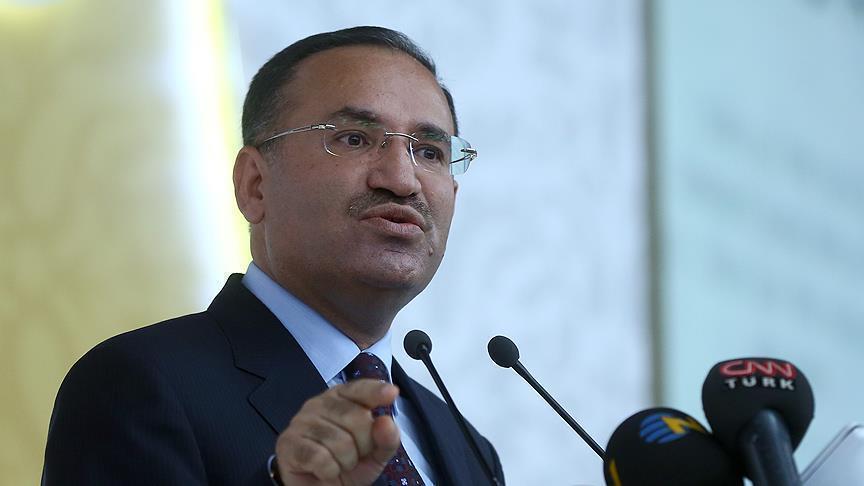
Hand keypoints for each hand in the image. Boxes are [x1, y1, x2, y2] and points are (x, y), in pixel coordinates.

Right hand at [274, 379, 400, 485]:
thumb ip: (387, 438)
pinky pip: (320, 457)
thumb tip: (386, 422)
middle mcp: (319, 404)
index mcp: (341, 398)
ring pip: (340, 442)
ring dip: (345, 463)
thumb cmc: (345, 465)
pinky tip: (323, 470)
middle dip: (363, 446)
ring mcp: (301, 422)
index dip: (375, 391)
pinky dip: (329, 470)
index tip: (391, 393)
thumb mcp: (374, 453)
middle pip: (357, 419)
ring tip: (337, 463)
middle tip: (353, 456)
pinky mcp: (288, 443)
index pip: (359, 389)